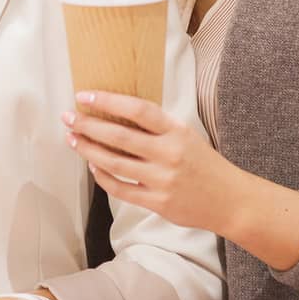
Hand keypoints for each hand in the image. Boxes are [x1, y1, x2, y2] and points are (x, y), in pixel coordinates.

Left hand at [63, 90, 235, 234]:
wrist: (230, 201)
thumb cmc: (204, 163)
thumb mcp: (186, 135)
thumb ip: (157, 127)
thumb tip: (117, 112)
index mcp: (177, 131)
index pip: (138, 110)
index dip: (108, 101)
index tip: (85, 96)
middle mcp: (169, 154)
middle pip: (119, 137)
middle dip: (88, 125)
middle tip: (68, 117)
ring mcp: (162, 180)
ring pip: (115, 163)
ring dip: (88, 150)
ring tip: (72, 139)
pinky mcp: (158, 203)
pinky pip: (121, 189)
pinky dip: (103, 177)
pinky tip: (93, 166)